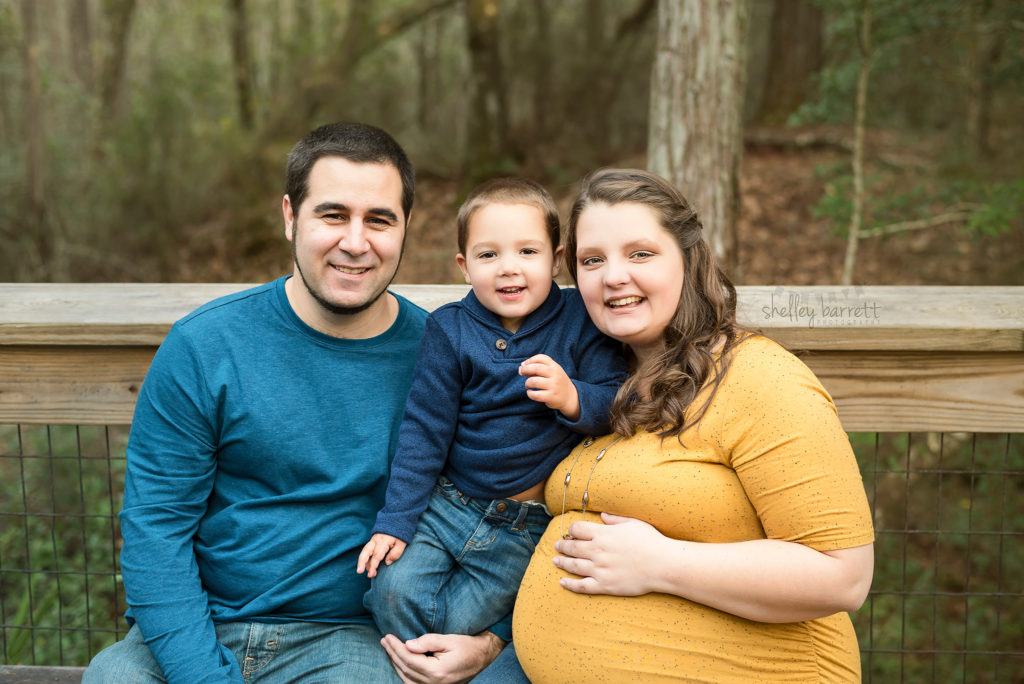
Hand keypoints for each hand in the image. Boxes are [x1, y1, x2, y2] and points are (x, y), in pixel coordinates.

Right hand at [357, 533, 406, 577]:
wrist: (397, 520)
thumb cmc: (400, 533)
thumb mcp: (402, 543)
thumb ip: (395, 553)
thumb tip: (387, 563)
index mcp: (383, 542)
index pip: (376, 556)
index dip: (373, 566)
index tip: (371, 574)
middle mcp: (375, 541)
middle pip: (365, 552)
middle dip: (361, 562)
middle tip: (359, 572)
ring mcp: (373, 540)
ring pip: (364, 551)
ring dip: (362, 561)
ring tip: (361, 571)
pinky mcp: (373, 541)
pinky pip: (367, 550)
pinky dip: (365, 558)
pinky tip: (367, 566)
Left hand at [380, 631, 504, 683]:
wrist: (482, 657)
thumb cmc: (467, 646)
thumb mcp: (448, 639)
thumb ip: (428, 641)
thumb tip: (408, 644)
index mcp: (436, 671)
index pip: (409, 659)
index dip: (396, 647)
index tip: (387, 636)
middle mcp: (434, 683)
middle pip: (405, 669)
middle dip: (393, 653)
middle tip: (384, 640)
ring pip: (407, 679)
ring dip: (396, 664)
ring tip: (389, 650)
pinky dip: (404, 674)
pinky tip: (400, 664)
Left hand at [519, 354, 579, 420]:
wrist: (570, 397)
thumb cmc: (557, 382)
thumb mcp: (553, 371)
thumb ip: (540, 367)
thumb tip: (521, 367)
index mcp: (555, 366)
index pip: (541, 358)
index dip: (529, 360)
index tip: (523, 365)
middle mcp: (555, 375)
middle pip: (536, 368)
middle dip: (525, 370)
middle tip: (521, 373)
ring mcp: (553, 386)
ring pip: (533, 381)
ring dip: (527, 383)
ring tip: (528, 385)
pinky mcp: (551, 397)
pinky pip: (535, 394)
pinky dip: (530, 393)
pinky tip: (531, 393)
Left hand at [552, 512, 668, 595]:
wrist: (663, 565)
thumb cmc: (651, 542)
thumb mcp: (633, 523)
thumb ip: (615, 519)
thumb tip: (602, 515)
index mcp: (603, 534)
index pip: (577, 529)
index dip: (572, 530)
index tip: (571, 532)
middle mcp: (597, 550)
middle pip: (572, 547)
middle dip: (562, 546)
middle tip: (557, 546)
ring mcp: (599, 569)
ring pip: (573, 566)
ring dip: (561, 563)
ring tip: (555, 561)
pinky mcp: (604, 585)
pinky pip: (581, 586)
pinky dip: (569, 584)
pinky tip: (562, 582)